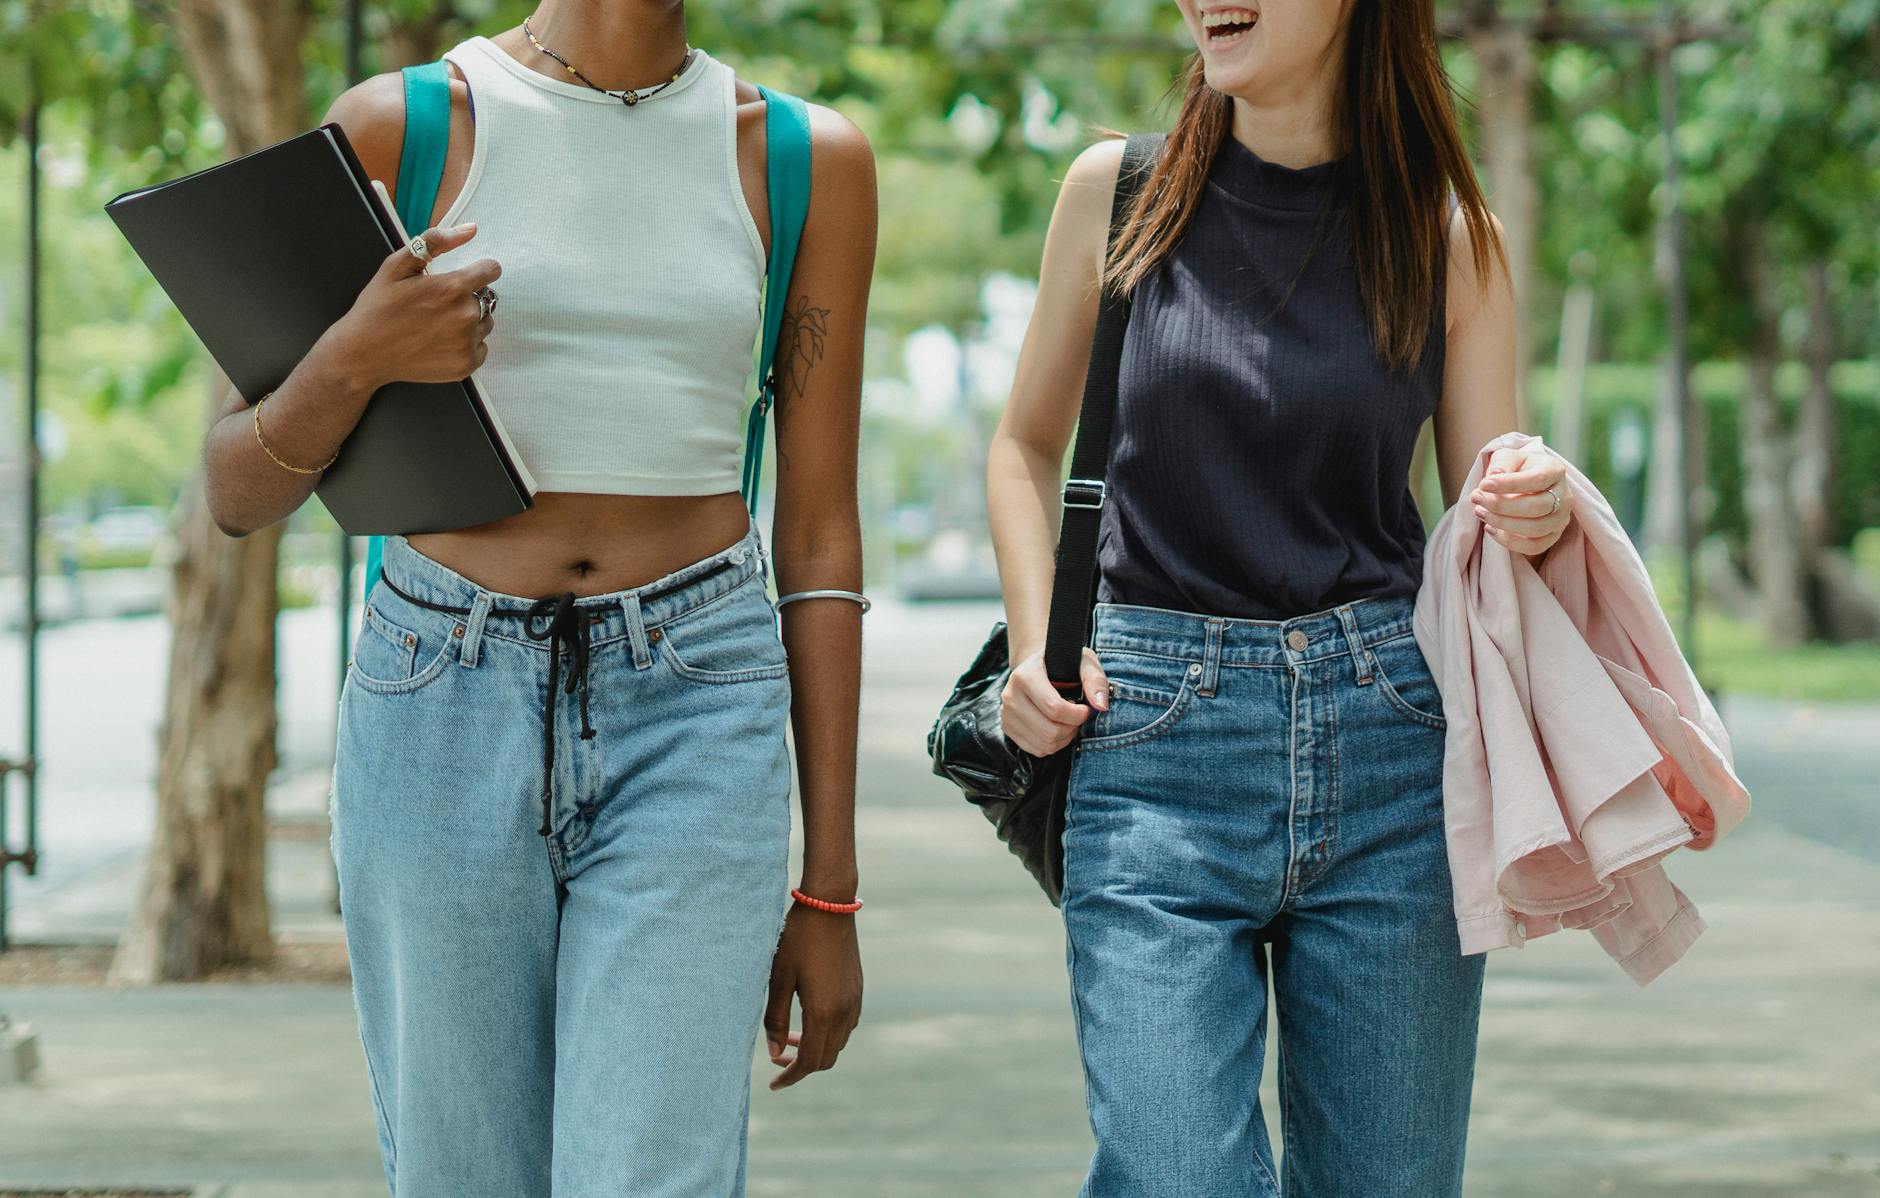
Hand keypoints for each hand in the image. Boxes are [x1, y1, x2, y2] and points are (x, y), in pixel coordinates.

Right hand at [324, 222, 501, 389]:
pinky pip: (481, 348)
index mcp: (452, 288)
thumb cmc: (378, 307)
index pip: (491, 270)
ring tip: (437, 324)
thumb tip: (471, 229)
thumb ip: (435, 242)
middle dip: (467, 298)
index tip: (464, 277)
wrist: (363, 353)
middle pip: (486, 298)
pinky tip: (440, 343)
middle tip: (436, 306)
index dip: (478, 271)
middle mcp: (466, 316)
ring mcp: (467, 344)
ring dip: (469, 321)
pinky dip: (466, 345)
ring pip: (484, 323)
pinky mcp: (466, 365)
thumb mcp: (397, 265)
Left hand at [763, 900, 861, 1089]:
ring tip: (788, 1035)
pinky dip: (827, 1033)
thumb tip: (773, 1053)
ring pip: (837, 1043)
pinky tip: (809, 1018)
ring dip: (814, 1048)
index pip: (809, 1062)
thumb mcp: (778, 979)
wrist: (829, 905)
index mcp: (824, 1013)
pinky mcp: (857, 988)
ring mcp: (855, 1000)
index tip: (774, 1085)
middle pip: (826, 1058)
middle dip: (801, 1066)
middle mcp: (845, 1012)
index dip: (790, 1077)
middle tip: (776, 1059)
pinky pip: (846, 1026)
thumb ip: (774, 1019)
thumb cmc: (798, 939)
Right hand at [1000, 646, 1108, 757]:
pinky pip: (1037, 750)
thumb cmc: (1063, 665)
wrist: (1039, 667)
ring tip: (1068, 722)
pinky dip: (1053, 745)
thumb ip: (1095, 681)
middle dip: (1072, 728)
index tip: (1086, 708)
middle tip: (1077, 717)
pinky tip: (1057, 728)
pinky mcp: (1008, 728)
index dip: (1077, 715)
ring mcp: (1007, 714)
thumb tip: (1101, 705)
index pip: (1054, 708)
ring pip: (1044, 744)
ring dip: (1064, 738)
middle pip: (1049, 731)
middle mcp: (1011, 696)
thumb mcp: (1083, 663)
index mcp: (1025, 676)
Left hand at [1470, 444, 1571, 555]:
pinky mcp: (1553, 536)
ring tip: (1479, 512)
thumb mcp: (1509, 457)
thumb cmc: (1517, 469)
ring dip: (1502, 523)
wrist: (1528, 485)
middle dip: (1501, 506)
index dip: (1509, 484)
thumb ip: (1502, 463)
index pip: (1537, 479)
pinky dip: (1509, 541)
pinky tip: (1490, 528)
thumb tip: (1495, 475)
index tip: (1483, 484)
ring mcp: (1561, 518)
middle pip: (1536, 507)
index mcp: (1555, 471)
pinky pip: (1534, 546)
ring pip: (1535, 529)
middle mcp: (1564, 496)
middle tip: (1475, 498)